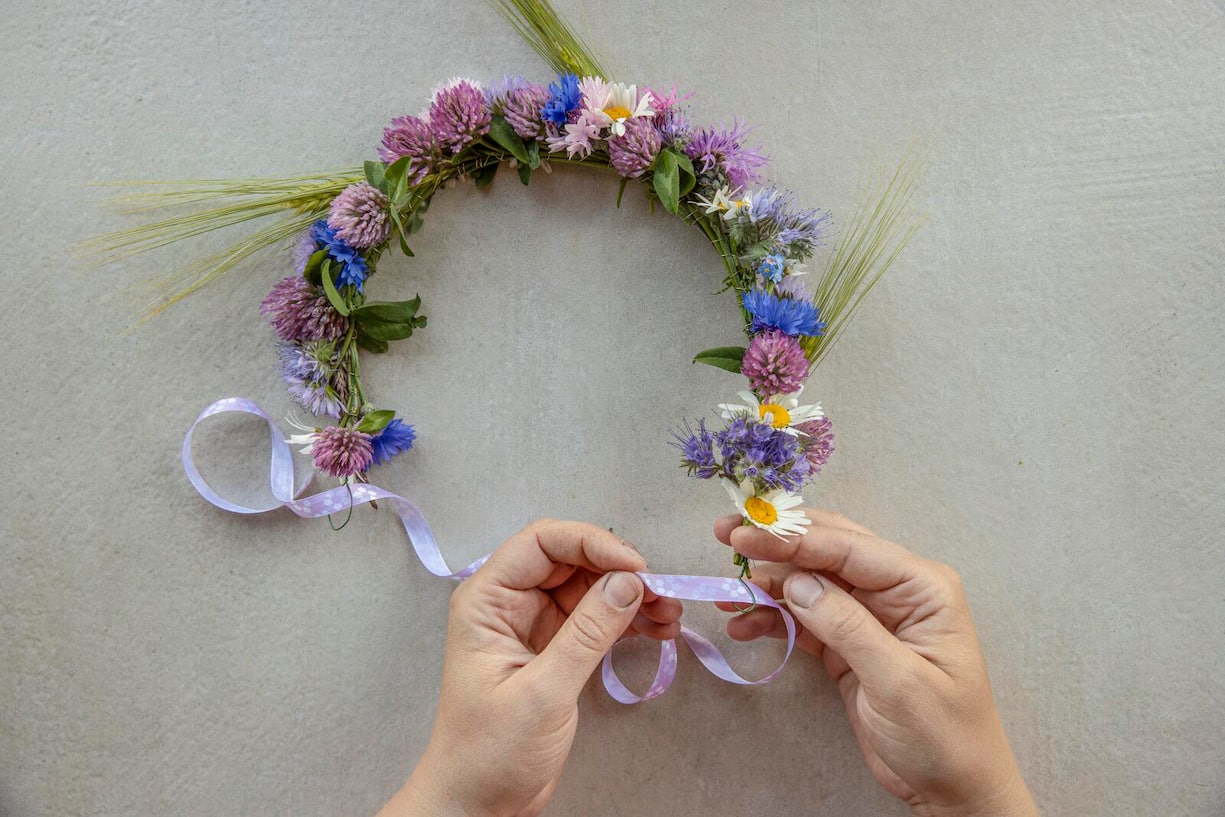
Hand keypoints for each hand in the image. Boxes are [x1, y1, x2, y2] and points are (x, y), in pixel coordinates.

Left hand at [379, 519, 681, 816]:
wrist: (478, 804)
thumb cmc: (489, 751)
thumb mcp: (542, 692)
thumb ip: (586, 633)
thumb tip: (629, 582)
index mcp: (488, 599)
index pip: (541, 543)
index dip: (591, 543)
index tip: (635, 566)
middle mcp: (511, 602)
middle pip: (571, 560)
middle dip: (619, 569)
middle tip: (661, 592)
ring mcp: (536, 624)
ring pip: (591, 587)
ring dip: (632, 595)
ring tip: (670, 614)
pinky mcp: (558, 648)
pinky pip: (598, 618)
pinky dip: (629, 619)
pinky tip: (659, 629)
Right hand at [715, 510, 1037, 816]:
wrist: (954, 790)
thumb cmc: (944, 737)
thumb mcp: (899, 683)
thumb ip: (849, 627)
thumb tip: (797, 583)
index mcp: (921, 587)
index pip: (849, 547)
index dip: (793, 537)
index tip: (745, 536)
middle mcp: (895, 591)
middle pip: (826, 551)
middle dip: (775, 543)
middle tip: (726, 535)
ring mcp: (870, 616)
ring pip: (809, 583)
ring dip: (767, 586)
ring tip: (726, 594)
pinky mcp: (848, 643)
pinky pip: (804, 618)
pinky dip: (773, 618)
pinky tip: (744, 625)